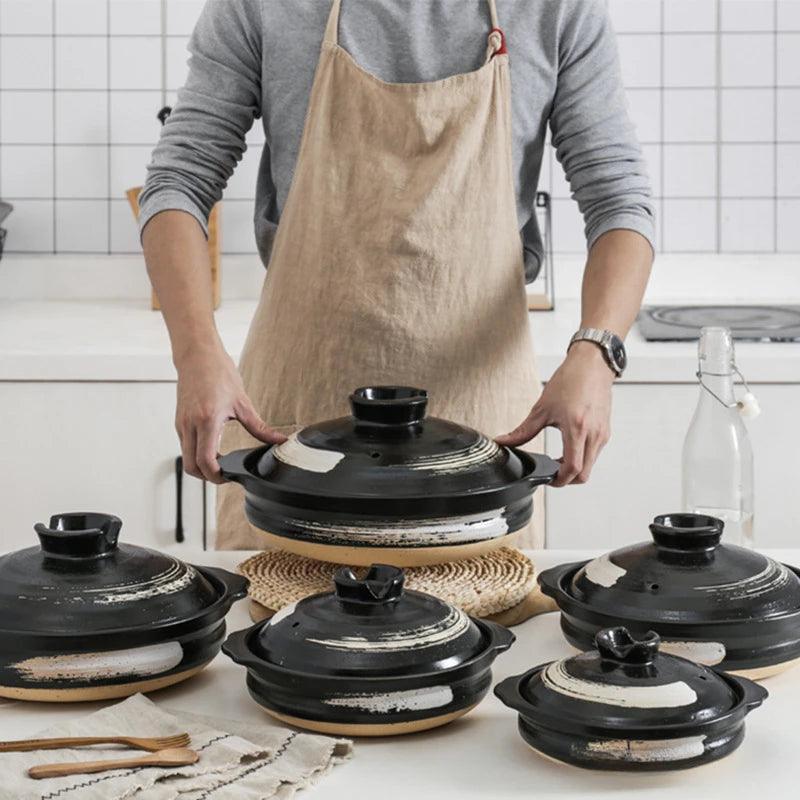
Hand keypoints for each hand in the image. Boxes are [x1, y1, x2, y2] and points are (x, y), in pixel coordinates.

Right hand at [175, 344, 287, 482]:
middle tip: (226, 474)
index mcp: (207, 420)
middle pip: (192, 466)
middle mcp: (190, 425)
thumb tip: (279, 441)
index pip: (205, 460)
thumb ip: (260, 427)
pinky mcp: (179, 421)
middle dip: (207, 477)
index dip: (216, 476)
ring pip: (186, 458)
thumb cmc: (219, 373)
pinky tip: (213, 449)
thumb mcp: (243, 402)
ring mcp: (181, 424)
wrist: (198, 355)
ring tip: (221, 463)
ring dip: (201, 466)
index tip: (230, 476)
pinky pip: (185, 446)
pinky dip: (196, 454)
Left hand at [495, 342, 613, 485]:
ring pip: (590, 465)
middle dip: (567, 479)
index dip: (559, 480)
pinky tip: (570, 447)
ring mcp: (602, 433)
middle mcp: (593, 434)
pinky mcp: (605, 430)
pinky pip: (595, 453)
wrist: (592, 365)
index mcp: (577, 428)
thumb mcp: (542, 408)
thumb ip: (523, 431)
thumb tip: (504, 442)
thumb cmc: (571, 380)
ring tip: (559, 460)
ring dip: (575, 468)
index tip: (548, 479)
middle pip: (584, 474)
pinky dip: (582, 457)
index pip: (572, 468)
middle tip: (552, 473)